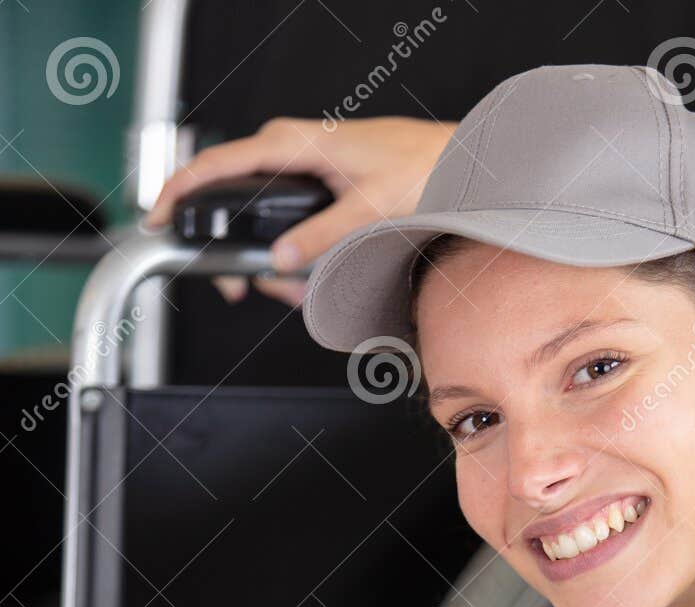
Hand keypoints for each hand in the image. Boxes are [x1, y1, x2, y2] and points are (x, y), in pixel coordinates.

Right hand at [144, 115, 454, 305]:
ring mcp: (298, 165)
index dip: (178, 192)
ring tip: (297, 288)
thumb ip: (321, 237)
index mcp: (291, 143)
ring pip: (260, 221)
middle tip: (241, 287)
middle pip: (232, 202)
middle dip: (236, 253)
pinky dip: (291, 255)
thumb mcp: (369, 208)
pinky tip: (308, 276)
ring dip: (272, 263)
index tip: (155, 219)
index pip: (215, 164)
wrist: (450, 160)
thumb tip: (281, 261)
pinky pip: (284, 222)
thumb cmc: (418, 168)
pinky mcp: (311, 183)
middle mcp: (288, 148)